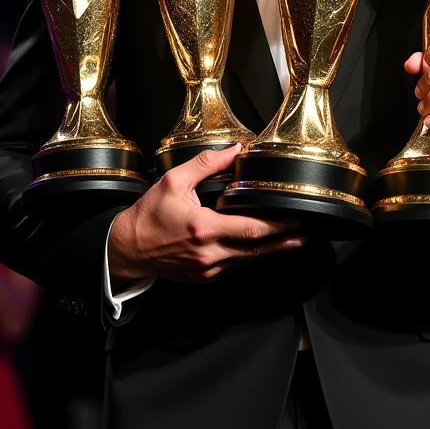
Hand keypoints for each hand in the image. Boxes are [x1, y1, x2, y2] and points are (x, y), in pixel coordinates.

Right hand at [108, 144, 304, 284]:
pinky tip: (258, 248)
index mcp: (204, 228)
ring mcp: (207, 269)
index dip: (276, 227)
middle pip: (256, 250)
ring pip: (246, 261)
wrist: (127, 249)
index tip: (294, 220)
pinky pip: (232, 267)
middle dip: (282, 242)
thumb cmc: (149, 214)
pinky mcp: (203, 278)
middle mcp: (208, 253)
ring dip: (269, 251)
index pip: (251, 230)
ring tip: (290, 241)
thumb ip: (207, 163)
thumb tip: (235, 150)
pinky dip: (248, 257)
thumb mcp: (174, 181)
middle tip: (303, 233)